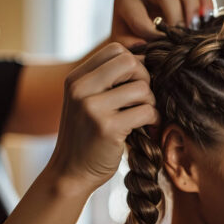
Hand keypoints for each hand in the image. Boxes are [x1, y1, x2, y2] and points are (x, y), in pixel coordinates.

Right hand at [47, 43, 158, 193]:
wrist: (70, 174)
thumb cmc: (87, 136)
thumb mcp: (87, 101)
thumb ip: (107, 80)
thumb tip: (146, 56)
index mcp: (76, 78)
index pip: (116, 50)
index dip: (135, 64)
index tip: (136, 84)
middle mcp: (80, 89)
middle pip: (130, 62)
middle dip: (145, 79)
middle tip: (143, 99)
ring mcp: (92, 108)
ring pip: (142, 88)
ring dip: (150, 103)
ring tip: (142, 117)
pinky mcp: (107, 128)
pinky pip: (146, 111)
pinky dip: (152, 120)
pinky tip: (145, 128)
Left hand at [110, 0, 214, 46]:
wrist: (145, 41)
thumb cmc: (134, 45)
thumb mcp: (127, 49)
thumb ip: (132, 51)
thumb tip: (145, 52)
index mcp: (126, 1)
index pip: (138, 12)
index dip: (151, 33)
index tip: (161, 48)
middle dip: (176, 17)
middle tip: (180, 37)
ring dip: (192, 11)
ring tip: (194, 31)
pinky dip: (206, 7)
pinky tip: (205, 23)